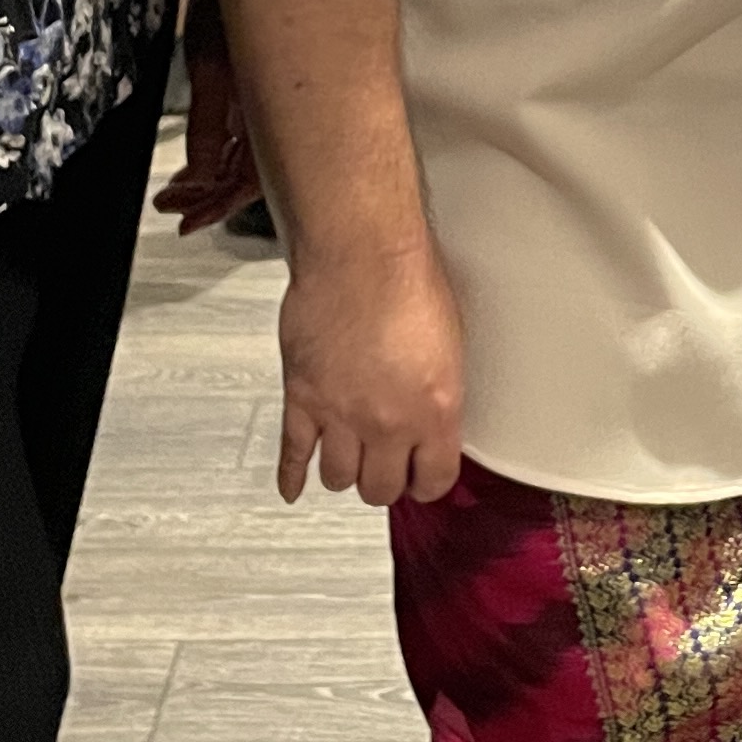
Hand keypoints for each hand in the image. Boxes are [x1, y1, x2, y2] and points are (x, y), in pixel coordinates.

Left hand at [153, 0, 262, 231]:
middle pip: (254, 170)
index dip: (217, 205)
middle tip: (176, 206)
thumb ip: (207, 122)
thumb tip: (199, 174)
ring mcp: (274, 92)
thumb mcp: (210, 60)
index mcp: (275, 106)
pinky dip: (224, 145)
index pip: (251, 178)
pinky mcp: (265, 77)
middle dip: (211, 194)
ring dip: (215, 172)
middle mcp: (283, 104)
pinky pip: (252, 126)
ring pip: (252, 150)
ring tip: (182, 187)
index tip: (187, 220)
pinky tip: (206, 154)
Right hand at [275, 232, 465, 509]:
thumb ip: (438, 395)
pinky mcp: (302, 398)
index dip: (427, 482)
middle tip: (385, 468)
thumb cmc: (409, 282)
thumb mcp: (450, 346)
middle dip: (384, 480)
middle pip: (381, 488)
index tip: (423, 478)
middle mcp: (387, 422)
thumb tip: (432, 419)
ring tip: (349, 461)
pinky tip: (293, 488)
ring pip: (338, 478)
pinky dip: (292, 475)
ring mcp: (340, 414)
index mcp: (435, 410)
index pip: (434, 480)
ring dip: (344, 472)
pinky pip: (294, 453)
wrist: (361, 253)